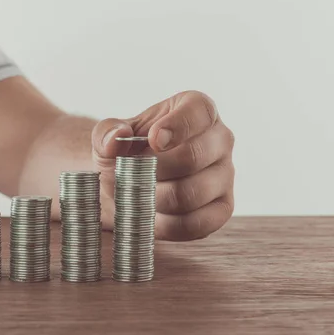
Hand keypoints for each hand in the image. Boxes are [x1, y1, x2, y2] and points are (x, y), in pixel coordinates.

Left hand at [92, 91, 234, 240]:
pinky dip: (166, 225)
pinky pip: (198, 223)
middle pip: (192, 158)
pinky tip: (150, 216)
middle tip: (128, 176)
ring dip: (154, 199)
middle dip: (151, 172)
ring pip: (192, 194)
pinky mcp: (223, 208)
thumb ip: (108, 131)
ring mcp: (225, 174)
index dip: (177, 126)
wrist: (131, 180)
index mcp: (198, 109)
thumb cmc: (128, 150)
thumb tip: (116, 138)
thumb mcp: (111, 134)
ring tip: (135, 195)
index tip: (152, 140)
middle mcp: (220, 138)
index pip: (198, 111)